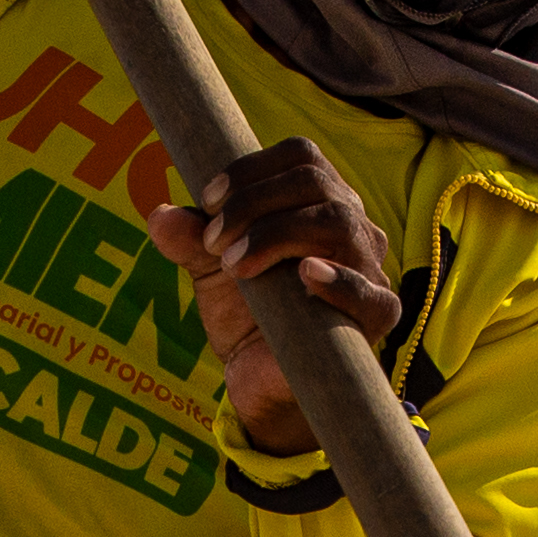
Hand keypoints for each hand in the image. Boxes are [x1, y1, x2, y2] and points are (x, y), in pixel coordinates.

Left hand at [152, 142, 402, 457]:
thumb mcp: (210, 268)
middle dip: (254, 203)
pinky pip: (369, 292)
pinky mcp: (377, 315)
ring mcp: (369, 267)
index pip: (301, 156)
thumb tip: (160, 216)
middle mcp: (350, 224)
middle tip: (214, 241)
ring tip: (236, 265)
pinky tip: (305, 275)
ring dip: (278, 234)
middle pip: (315, 183)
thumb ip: (188, 239)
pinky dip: (338, 280)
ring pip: (337, 224)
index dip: (252, 169)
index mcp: (317, 200)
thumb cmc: (246, 312)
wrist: (261, 379)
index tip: (207, 199)